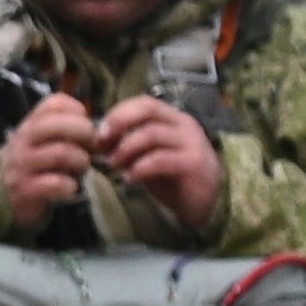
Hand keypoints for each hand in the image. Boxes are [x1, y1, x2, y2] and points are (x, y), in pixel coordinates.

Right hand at [0, 90, 101, 222]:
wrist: (4, 198)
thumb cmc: (35, 165)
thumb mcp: (43, 141)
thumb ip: (64, 129)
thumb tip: (98, 130)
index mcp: (30, 125)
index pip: (54, 104)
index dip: (76, 110)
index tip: (84, 124)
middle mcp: (23, 142)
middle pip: (56, 125)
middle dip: (84, 133)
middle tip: (92, 146)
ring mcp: (21, 166)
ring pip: (60, 154)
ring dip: (81, 161)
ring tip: (82, 168)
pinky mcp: (24, 191)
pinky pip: (54, 183)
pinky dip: (69, 186)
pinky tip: (70, 188)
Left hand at [94, 95, 224, 231]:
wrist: (206, 202)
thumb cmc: (175, 177)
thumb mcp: (149, 156)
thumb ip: (129, 145)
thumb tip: (99, 141)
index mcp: (172, 119)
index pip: (145, 103)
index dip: (119, 113)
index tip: (99, 132)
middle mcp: (183, 125)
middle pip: (148, 109)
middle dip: (119, 122)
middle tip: (101, 142)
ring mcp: (190, 142)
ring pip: (151, 134)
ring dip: (125, 149)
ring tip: (114, 164)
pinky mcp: (192, 163)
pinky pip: (160, 159)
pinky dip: (139, 168)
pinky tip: (130, 178)